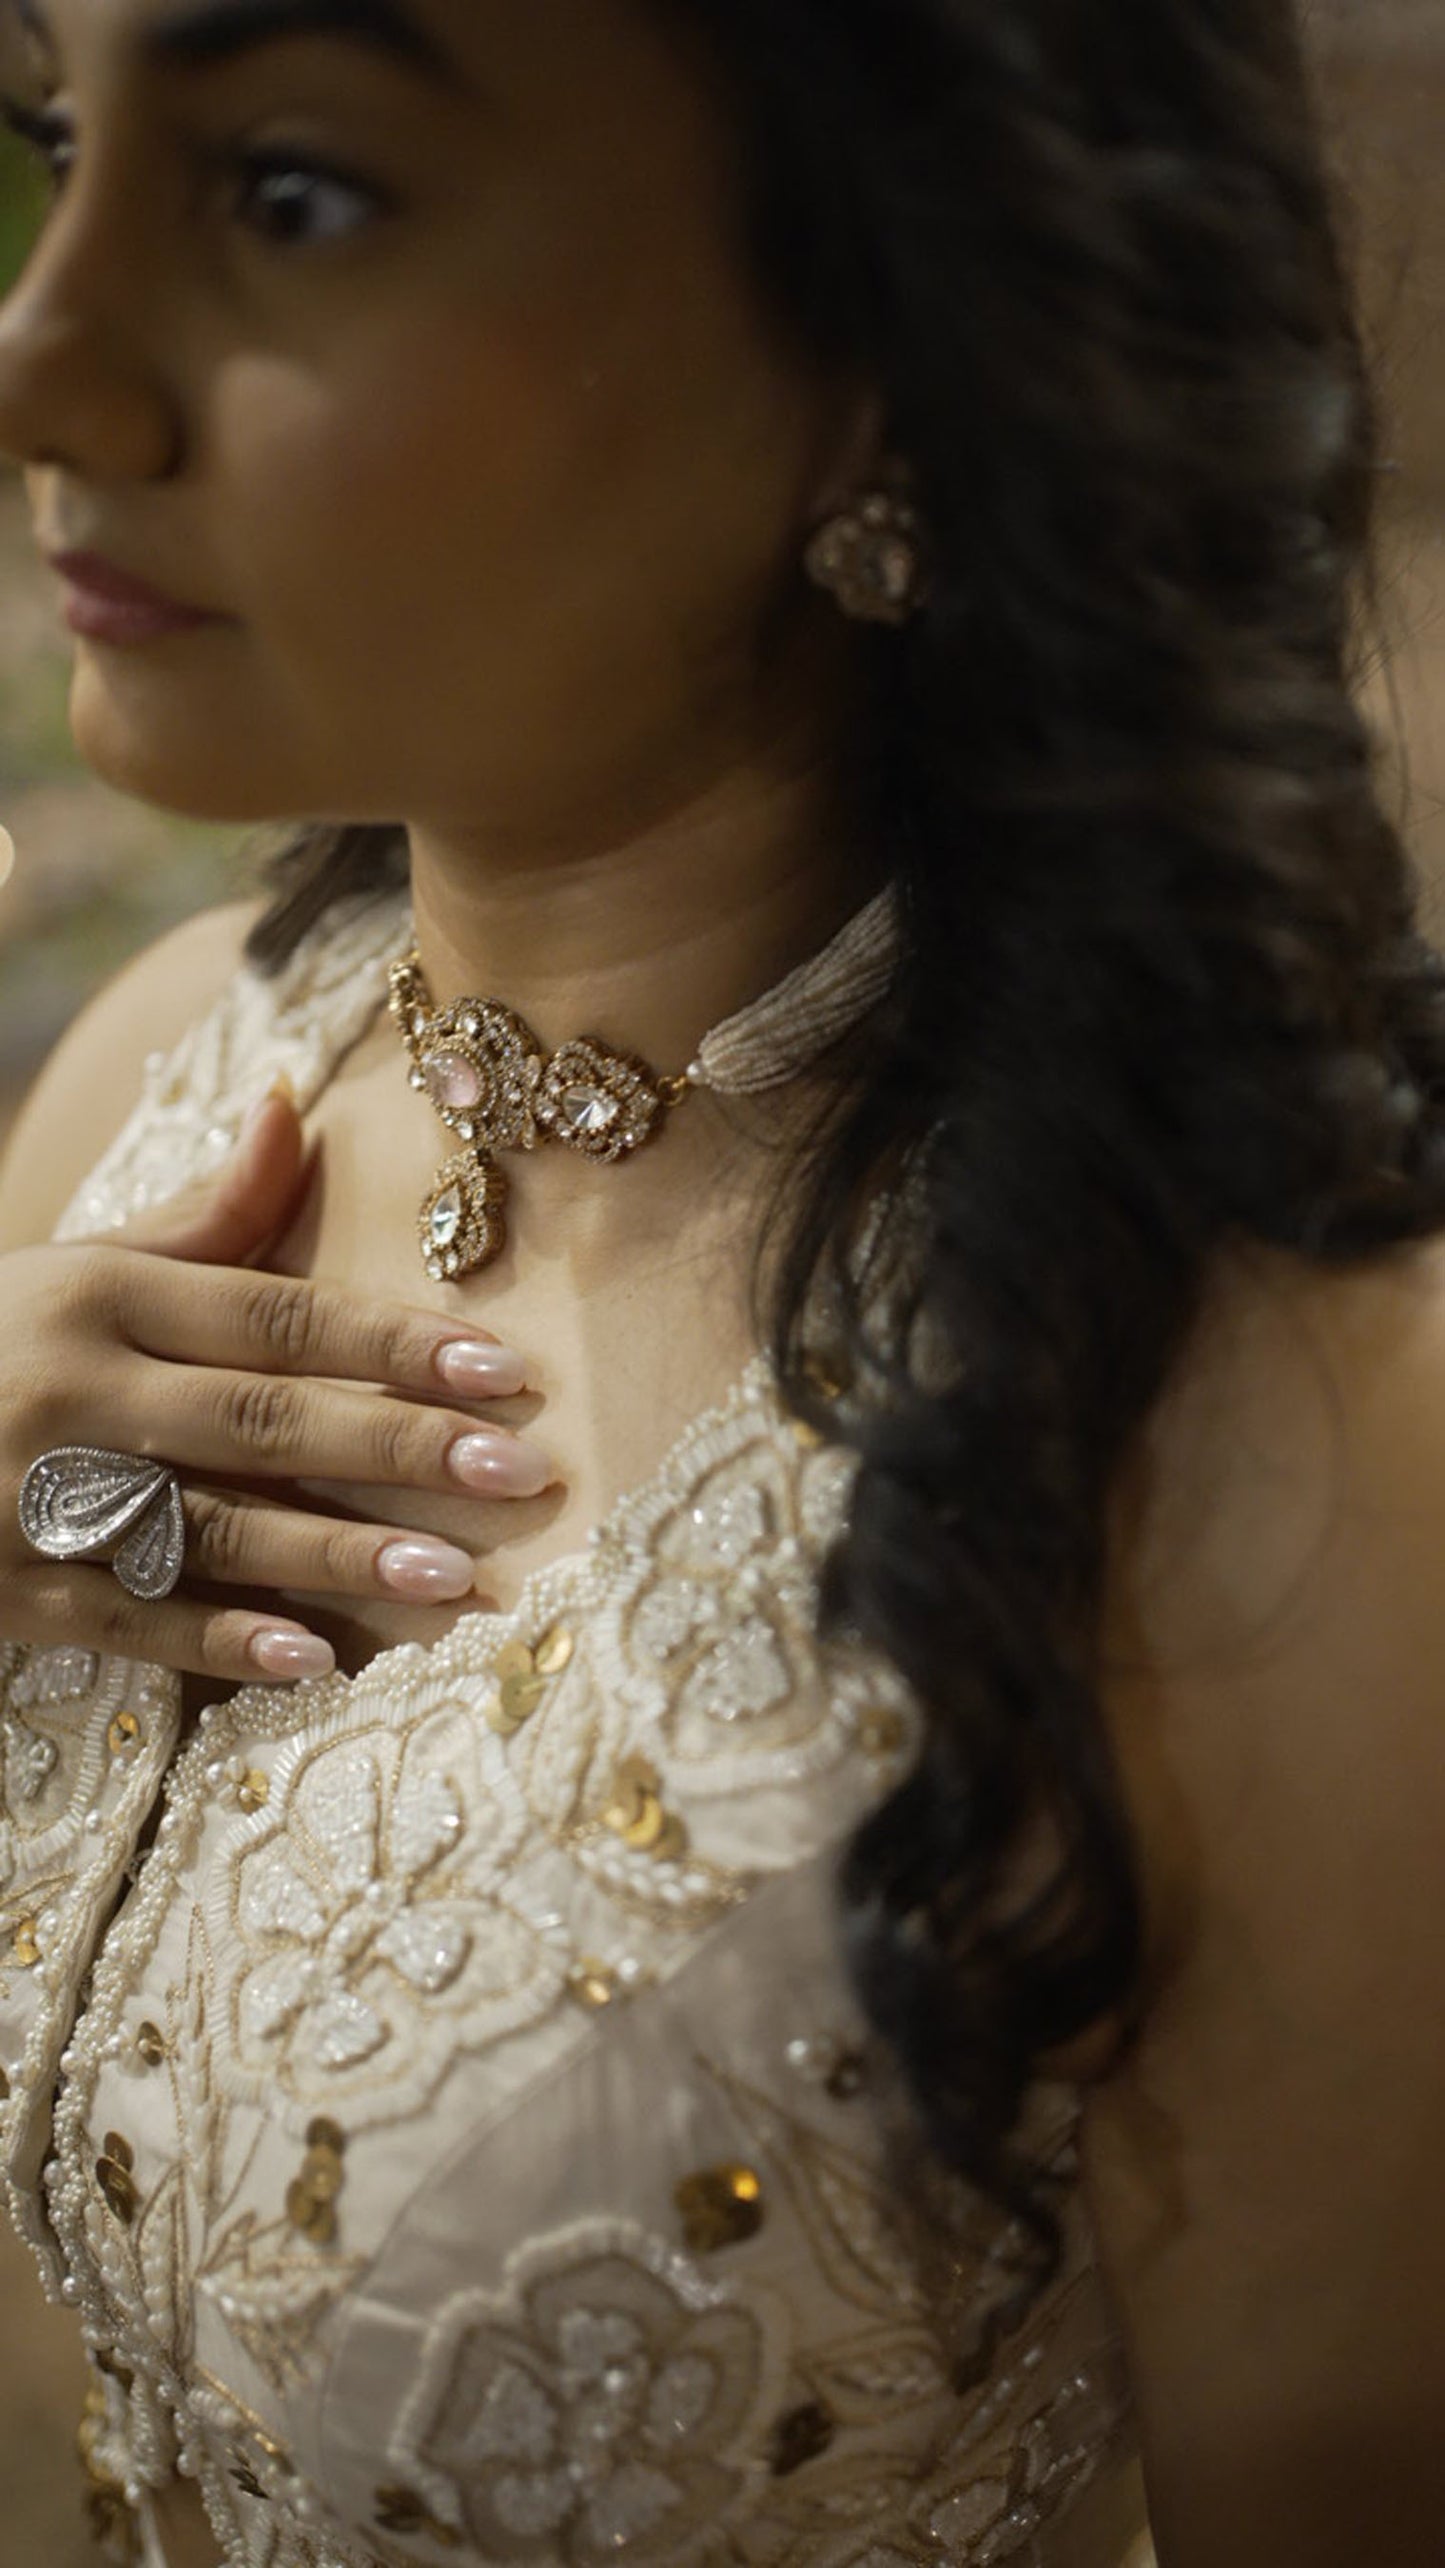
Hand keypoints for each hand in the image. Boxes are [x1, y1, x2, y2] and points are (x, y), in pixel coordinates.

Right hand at [0, 1084, 551, 1683]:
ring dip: (338, 1554)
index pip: (277, 1317)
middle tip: (520, 1471)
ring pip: (213, 1528)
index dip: (395, 1344)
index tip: (506, 1369)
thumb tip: (297, 1102)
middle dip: (400, 1447)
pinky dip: (225, 1641)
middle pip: (264, 1419)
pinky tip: (320, 1658)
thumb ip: (206, 1214)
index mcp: (101, 1295)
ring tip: (453, 1575)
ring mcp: (35, 1498)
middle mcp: (73, 1390)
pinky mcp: (12, 1591)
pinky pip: (136, 1621)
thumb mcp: (82, 1264)